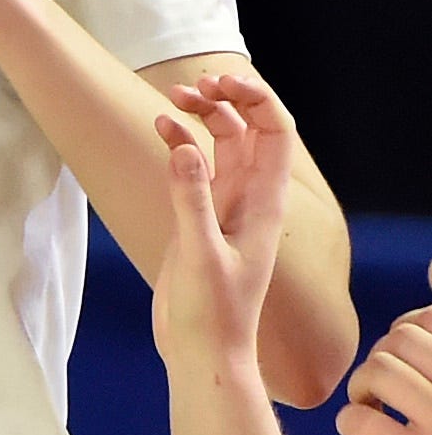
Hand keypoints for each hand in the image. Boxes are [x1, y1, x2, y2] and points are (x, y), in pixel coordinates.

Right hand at [148, 71, 295, 372]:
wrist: (204, 352)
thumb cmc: (212, 314)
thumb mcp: (200, 255)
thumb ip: (191, 200)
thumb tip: (182, 146)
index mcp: (264, 204)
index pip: (275, 134)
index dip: (253, 100)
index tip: (217, 82)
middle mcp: (250, 198)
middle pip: (250, 130)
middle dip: (225, 99)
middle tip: (189, 87)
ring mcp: (226, 206)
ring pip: (223, 143)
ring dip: (202, 115)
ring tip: (170, 98)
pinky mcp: (201, 217)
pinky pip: (196, 165)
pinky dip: (180, 141)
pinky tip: (159, 128)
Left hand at [340, 264, 431, 434]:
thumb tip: (430, 264)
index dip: (416, 328)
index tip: (415, 358)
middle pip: (402, 338)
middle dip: (385, 358)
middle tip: (389, 390)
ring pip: (379, 370)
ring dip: (365, 388)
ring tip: (375, 408)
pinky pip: (362, 422)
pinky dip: (354, 425)